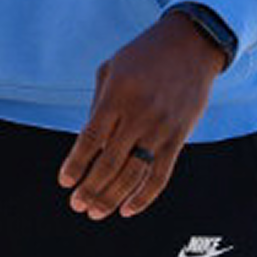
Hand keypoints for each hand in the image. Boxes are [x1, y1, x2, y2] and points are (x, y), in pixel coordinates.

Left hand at [58, 10, 229, 219]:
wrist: (192, 44)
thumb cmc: (143, 56)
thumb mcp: (112, 69)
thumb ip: (98, 106)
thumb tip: (88, 147)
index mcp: (117, 95)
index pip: (90, 139)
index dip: (76, 164)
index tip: (65, 182)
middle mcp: (139, 114)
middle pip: (110, 162)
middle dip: (91, 188)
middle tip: (76, 205)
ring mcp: (161, 128)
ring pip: (134, 174)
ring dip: (112, 197)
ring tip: (95, 212)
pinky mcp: (179, 136)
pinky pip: (161, 174)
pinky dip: (144, 196)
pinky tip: (128, 209)